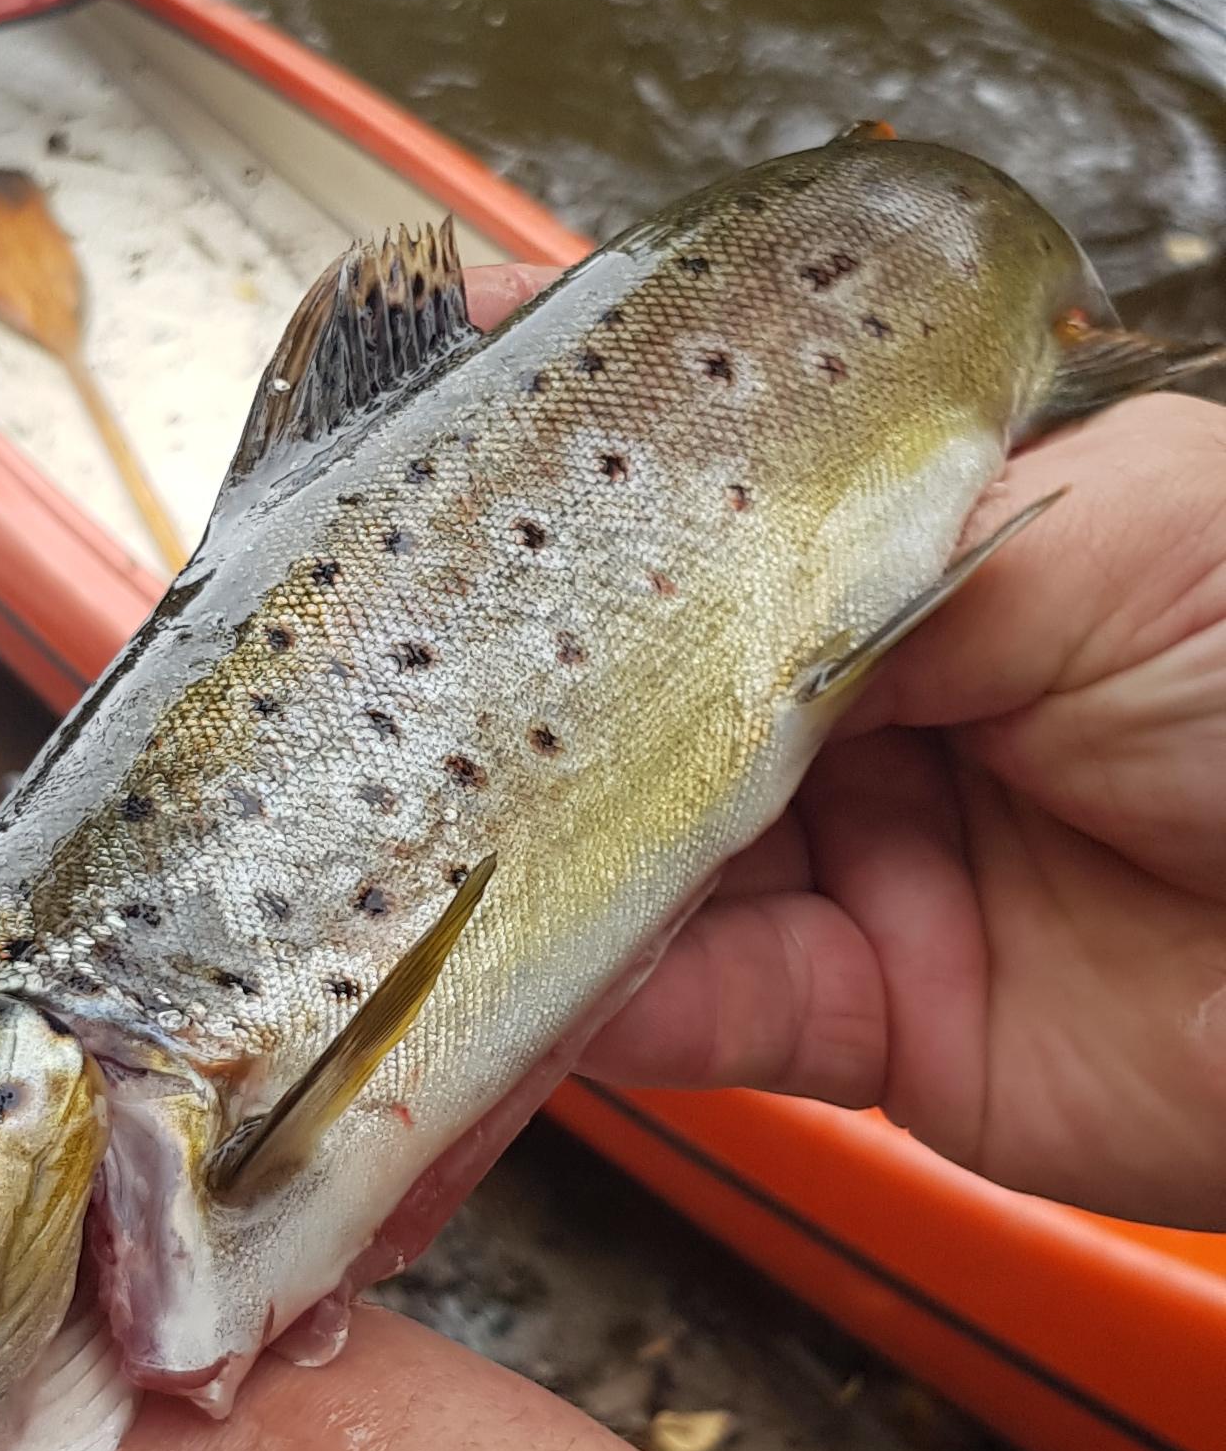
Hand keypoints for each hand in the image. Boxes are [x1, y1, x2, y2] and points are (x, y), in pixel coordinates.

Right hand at [469, 272, 1225, 1226]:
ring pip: (641, 863)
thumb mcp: (1100, 538)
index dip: (570, 468)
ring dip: (519, 864)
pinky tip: (528, 979)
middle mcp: (887, 699)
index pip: (714, 493)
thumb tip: (667, 582)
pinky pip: (706, 1019)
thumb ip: (863, 560)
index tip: (413, 422)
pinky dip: (605, 1011)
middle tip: (350, 675)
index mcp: (942, 540)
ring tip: (390, 846)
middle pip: (640, 693)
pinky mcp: (880, 1028)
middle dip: (504, 691)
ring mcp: (873, 863)